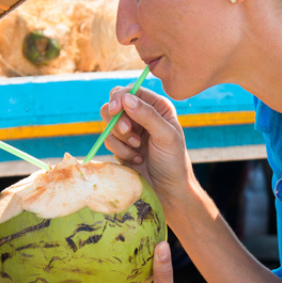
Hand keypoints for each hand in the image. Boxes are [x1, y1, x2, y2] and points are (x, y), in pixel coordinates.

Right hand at [100, 86, 193, 214]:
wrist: (167, 190)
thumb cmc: (173, 161)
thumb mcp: (166, 136)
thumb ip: (147, 115)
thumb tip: (126, 98)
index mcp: (156, 107)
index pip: (131, 91)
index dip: (120, 97)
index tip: (116, 110)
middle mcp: (142, 115)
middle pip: (115, 103)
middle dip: (118, 118)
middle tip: (128, 132)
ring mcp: (129, 131)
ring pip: (109, 122)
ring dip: (121, 137)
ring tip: (137, 148)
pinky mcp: (120, 146)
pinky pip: (108, 140)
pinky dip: (120, 150)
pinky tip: (136, 159)